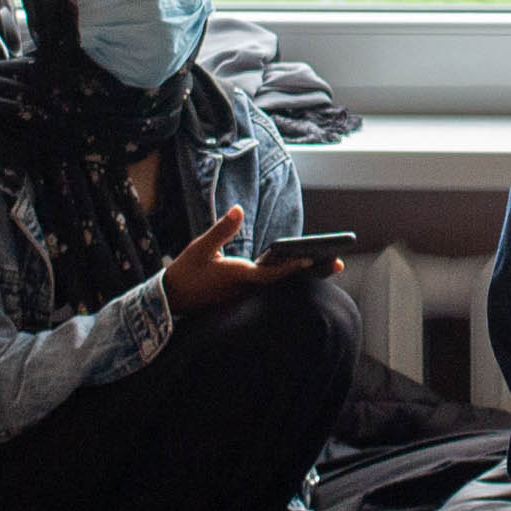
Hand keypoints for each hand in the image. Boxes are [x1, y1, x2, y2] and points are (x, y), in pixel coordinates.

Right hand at [161, 206, 330, 314]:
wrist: (172, 301)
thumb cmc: (187, 273)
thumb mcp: (200, 248)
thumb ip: (221, 229)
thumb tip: (237, 209)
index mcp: (238, 277)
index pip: (270, 273)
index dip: (291, 266)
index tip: (310, 258)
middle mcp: (248, 289)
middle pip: (285, 281)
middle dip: (311, 272)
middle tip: (338, 263)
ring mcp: (248, 297)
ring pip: (282, 286)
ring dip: (306, 276)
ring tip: (331, 263)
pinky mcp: (246, 299)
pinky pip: (274, 290)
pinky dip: (291, 280)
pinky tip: (307, 270)